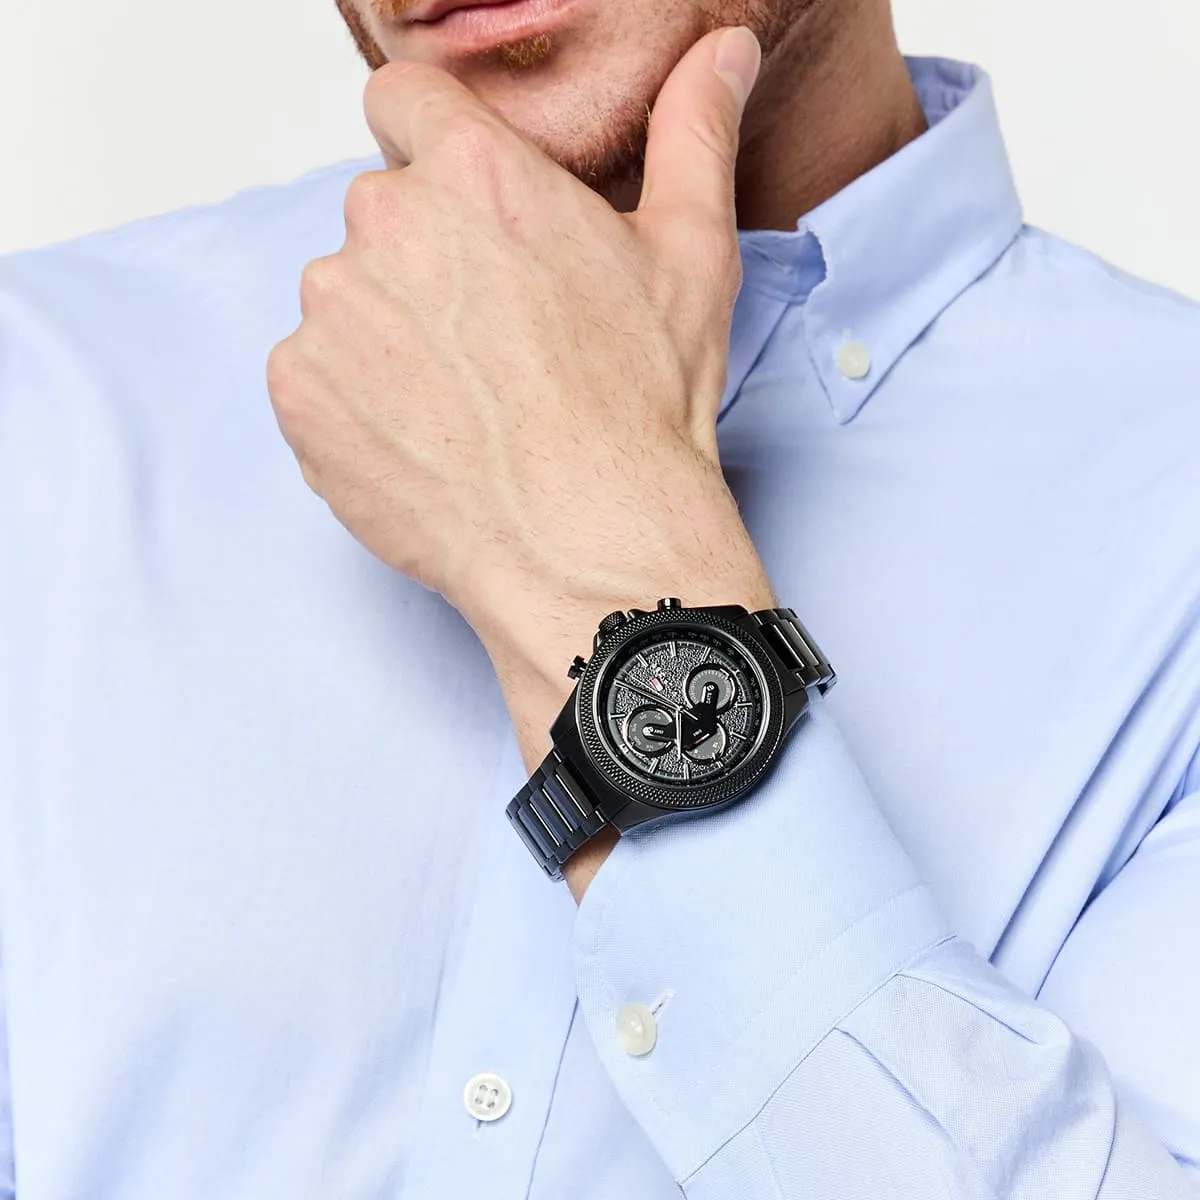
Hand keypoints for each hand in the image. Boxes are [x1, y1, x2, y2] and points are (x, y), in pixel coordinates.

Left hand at [266, 26, 772, 895]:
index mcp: (477, 173)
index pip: (403, 99)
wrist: (588, 541)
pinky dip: (352, 399)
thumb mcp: (689, 258)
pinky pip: (312, 371)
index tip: (459, 207)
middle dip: (426, 260)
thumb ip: (694, 134)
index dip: (430, 146)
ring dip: (387, 332)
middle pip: (380, 213)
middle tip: (492, 338)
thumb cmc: (642, 409)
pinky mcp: (300, 392)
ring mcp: (332, 310)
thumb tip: (723, 53)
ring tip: (464, 399)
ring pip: (345, 296)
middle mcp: (387, 223)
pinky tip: (424, 437)